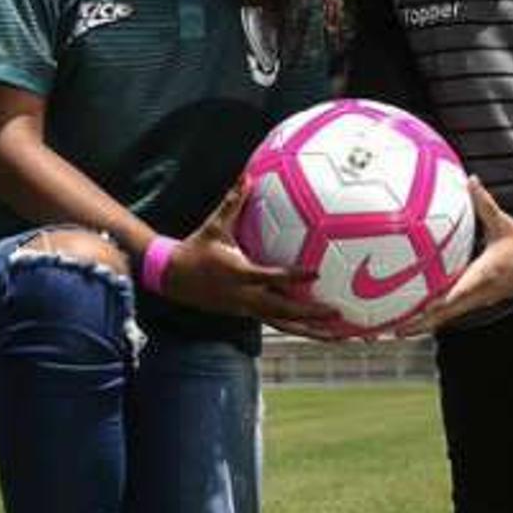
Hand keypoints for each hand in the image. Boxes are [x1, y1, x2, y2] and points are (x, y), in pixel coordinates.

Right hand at [161, 182, 343, 334]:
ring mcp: (247, 309)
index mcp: (239, 273)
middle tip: (337, 313)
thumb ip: (232, 203)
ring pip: (283, 325)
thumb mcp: (214, 226)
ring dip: (310, 331)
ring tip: (339, 337)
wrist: (173, 279)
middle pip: (282, 311)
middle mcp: (245, 296)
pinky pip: (278, 324)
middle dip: (310, 314)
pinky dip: (300, 328)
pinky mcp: (248, 315)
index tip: (316, 272)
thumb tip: (246, 175)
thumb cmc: (196, 249)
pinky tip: (321, 330)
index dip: (293, 276)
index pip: (270, 277)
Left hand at [398, 178, 512, 334]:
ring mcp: (479, 300)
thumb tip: (471, 181)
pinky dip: (434, 318)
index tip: (416, 310)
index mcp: (484, 274)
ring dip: (424, 324)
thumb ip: (484, 204)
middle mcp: (480, 292)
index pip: (457, 293)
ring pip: (448, 317)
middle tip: (394, 329)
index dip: (436, 303)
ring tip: (396, 329)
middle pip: (445, 314)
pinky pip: (453, 312)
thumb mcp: (504, 223)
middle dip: (420, 322)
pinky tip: (416, 319)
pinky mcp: (478, 301)